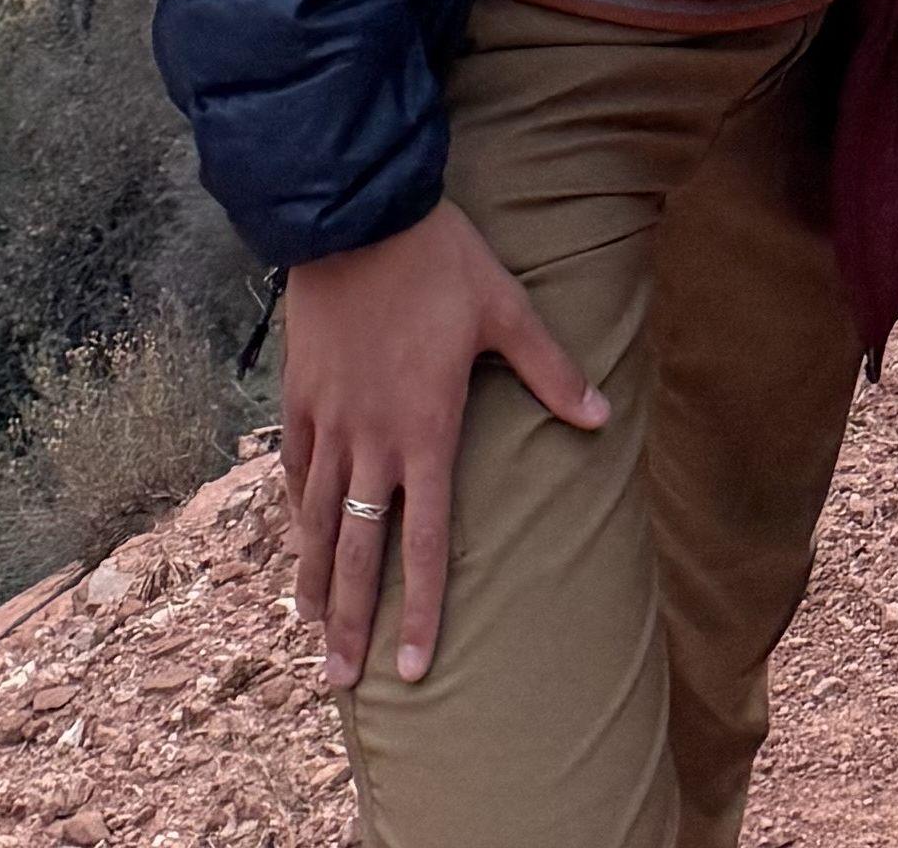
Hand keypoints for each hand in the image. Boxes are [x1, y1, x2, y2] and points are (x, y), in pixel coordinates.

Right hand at [276, 196, 606, 690]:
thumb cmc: (439, 261)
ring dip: (313, 580)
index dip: (420, 609)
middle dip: (350, 623)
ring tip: (313, 630)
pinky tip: (296, 538)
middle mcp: (372, 442)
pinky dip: (296, 510)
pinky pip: (295, 470)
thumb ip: (551, 371)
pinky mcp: (300, 396)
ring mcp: (330, 421)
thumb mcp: (505, 310)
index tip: (414, 668)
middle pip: (356, 552)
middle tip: (341, 682)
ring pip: (315, 521)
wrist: (355, 215)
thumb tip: (602, 418)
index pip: (424, 543)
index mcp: (425, 432)